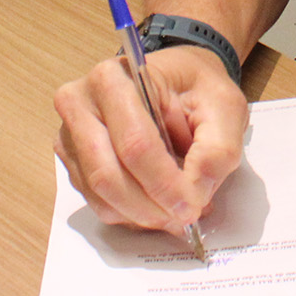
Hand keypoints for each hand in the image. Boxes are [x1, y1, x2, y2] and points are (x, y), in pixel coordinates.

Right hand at [54, 40, 246, 234]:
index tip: (192, 205)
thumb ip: (216, 150)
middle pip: (108, 174)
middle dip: (151, 206)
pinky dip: (131, 215)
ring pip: (100, 195)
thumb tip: (195, 193)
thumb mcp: (225, 107)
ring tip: (176, 213)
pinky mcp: (74, 162)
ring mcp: (70, 135)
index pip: (134, 143)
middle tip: (185, 217)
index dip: (164, 182)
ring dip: (142, 215)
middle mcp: (80, 103)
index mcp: (113, 78)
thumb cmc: (196, 88)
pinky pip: (97, 203)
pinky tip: (157, 207)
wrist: (177, 83)